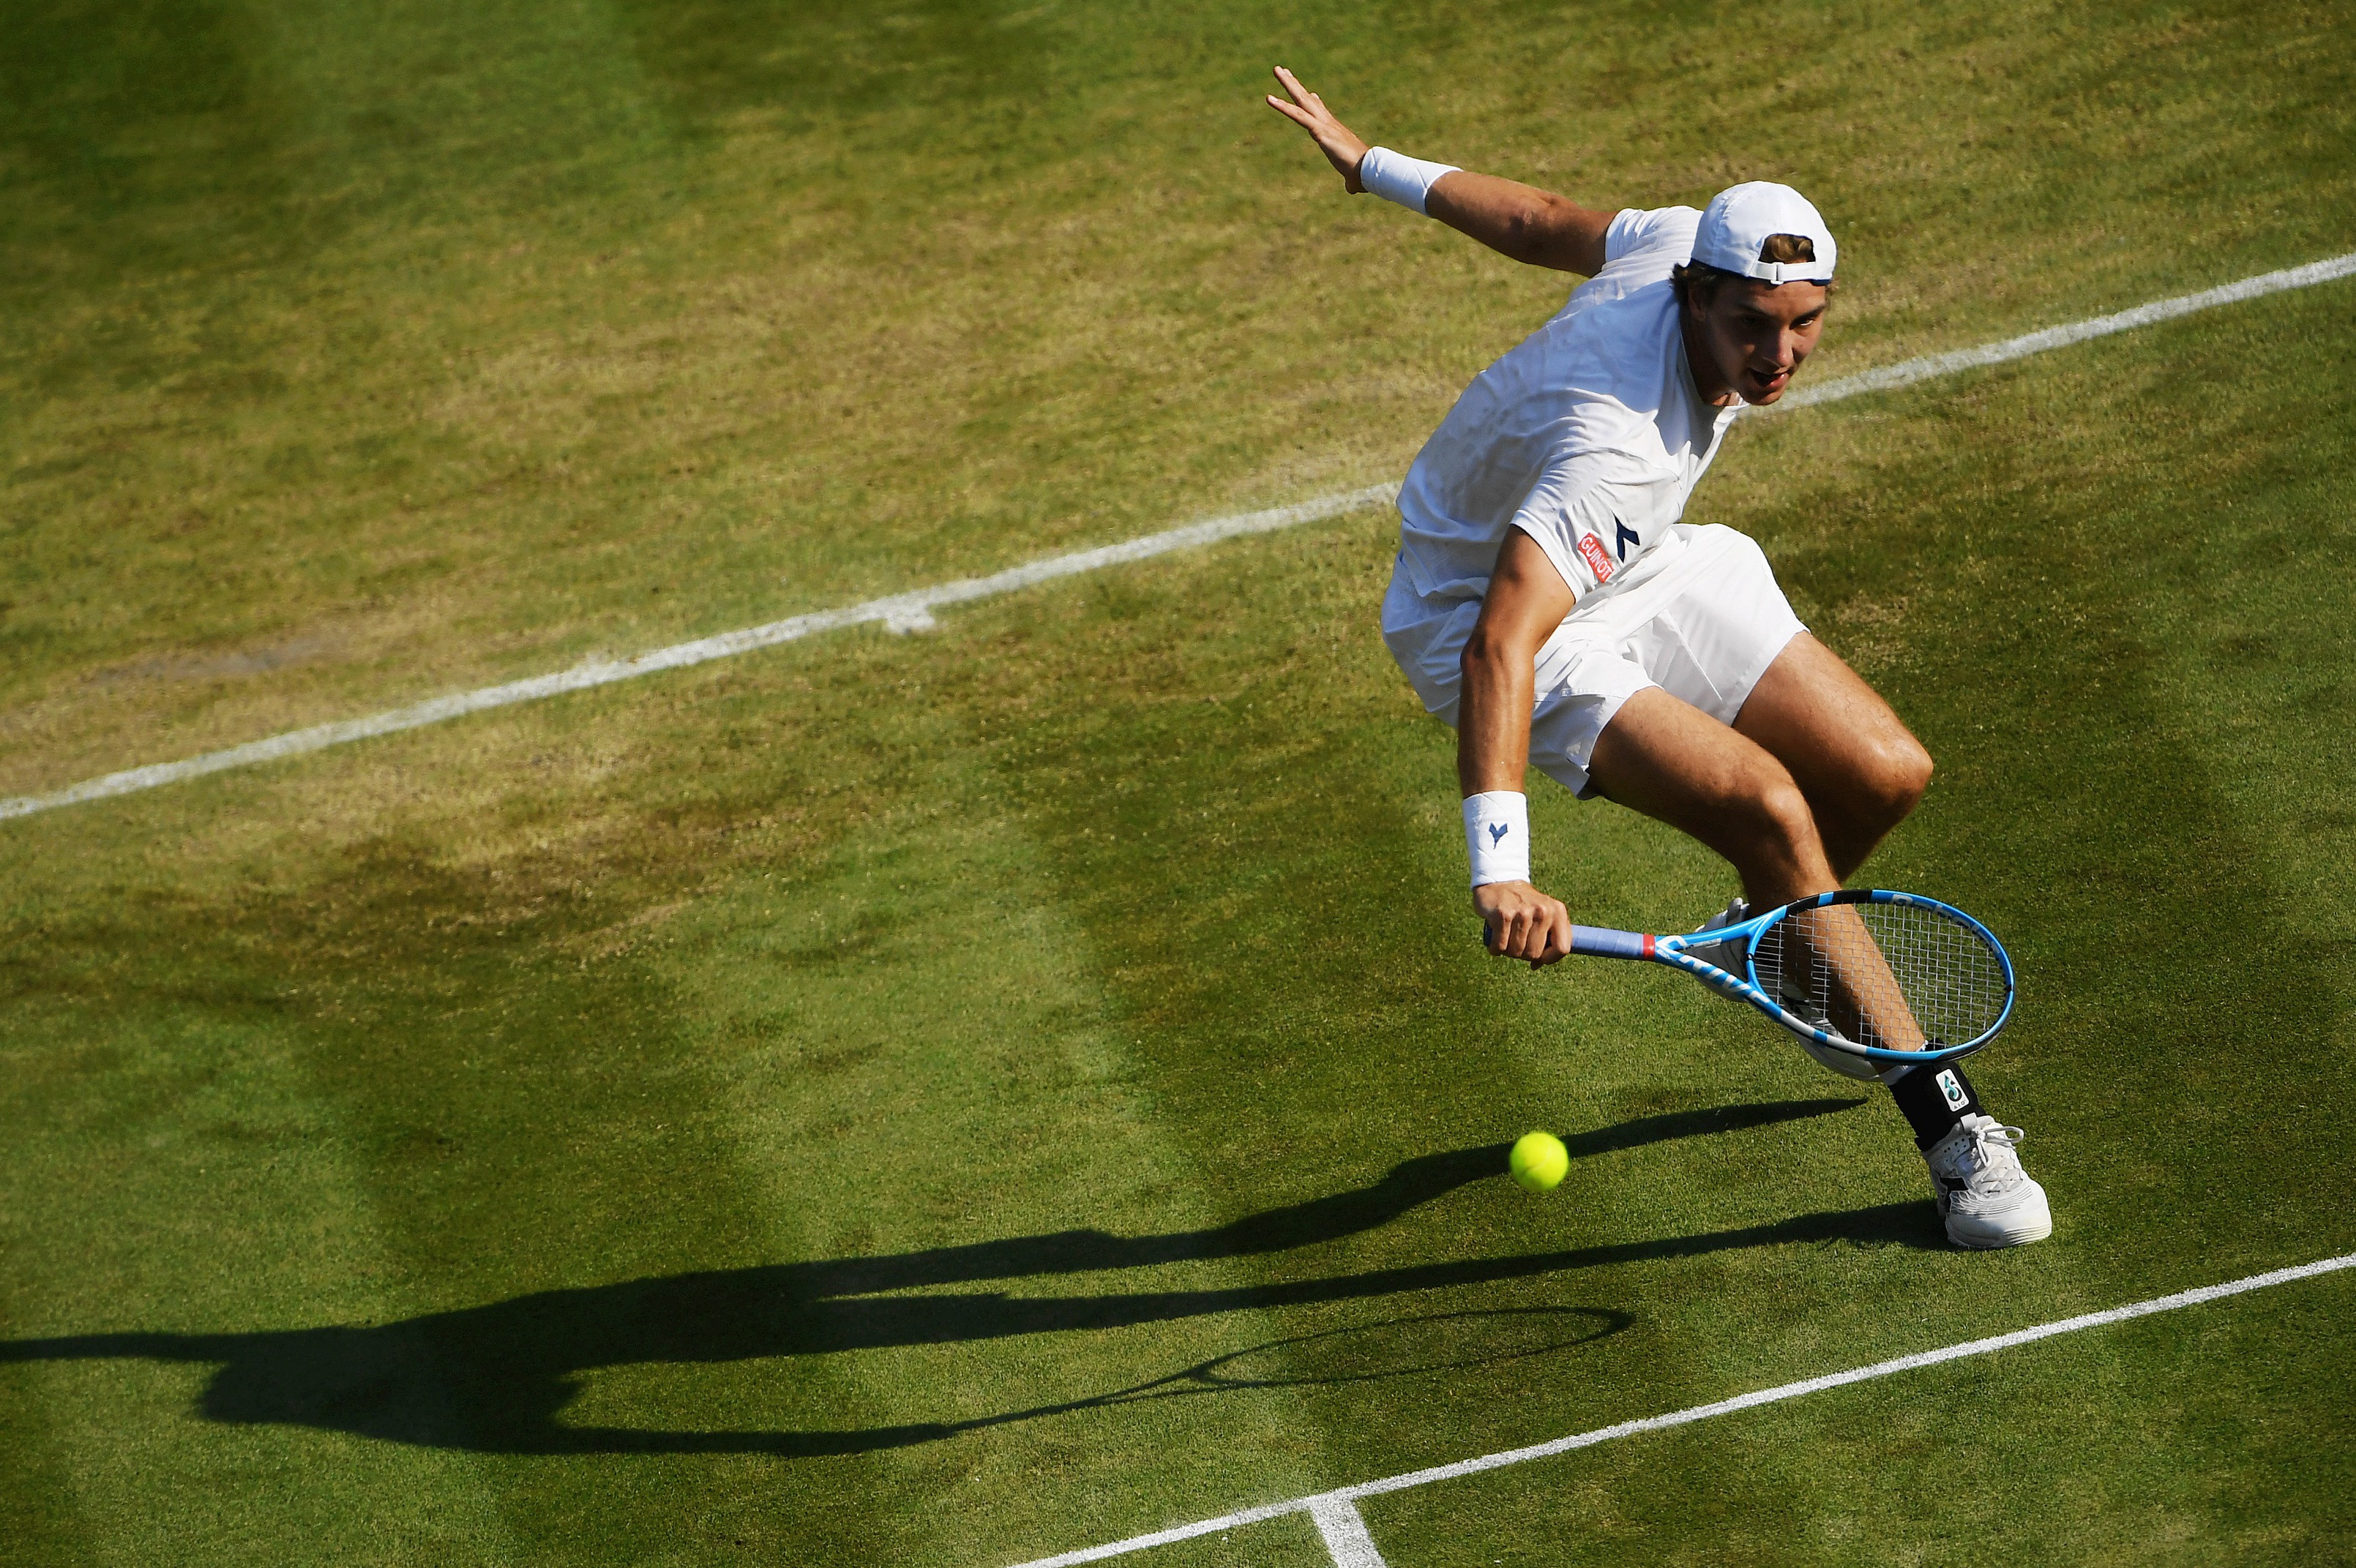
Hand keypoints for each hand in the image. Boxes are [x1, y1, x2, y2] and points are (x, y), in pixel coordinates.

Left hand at [1264, 66, 1369, 193]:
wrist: (1368, 169)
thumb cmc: (1362, 173)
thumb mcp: (1352, 174)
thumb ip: (1350, 181)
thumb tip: (1353, 188)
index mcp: (1333, 131)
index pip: (1320, 112)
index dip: (1313, 101)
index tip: (1309, 92)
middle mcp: (1327, 123)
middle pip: (1307, 99)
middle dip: (1294, 84)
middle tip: (1282, 70)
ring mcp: (1323, 124)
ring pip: (1301, 100)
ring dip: (1288, 84)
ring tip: (1276, 69)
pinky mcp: (1319, 130)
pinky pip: (1297, 115)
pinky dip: (1282, 106)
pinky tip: (1269, 98)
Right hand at [1476, 881, 1573, 967]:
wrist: (1500, 881)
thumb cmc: (1523, 904)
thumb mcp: (1543, 914)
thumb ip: (1547, 938)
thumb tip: (1537, 965)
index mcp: (1557, 911)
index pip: (1563, 948)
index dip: (1550, 959)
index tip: (1539, 959)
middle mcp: (1543, 911)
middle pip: (1534, 953)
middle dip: (1523, 954)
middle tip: (1516, 942)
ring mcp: (1523, 912)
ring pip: (1516, 952)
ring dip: (1507, 951)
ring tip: (1505, 938)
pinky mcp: (1503, 915)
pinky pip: (1500, 946)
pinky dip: (1495, 948)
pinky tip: (1494, 940)